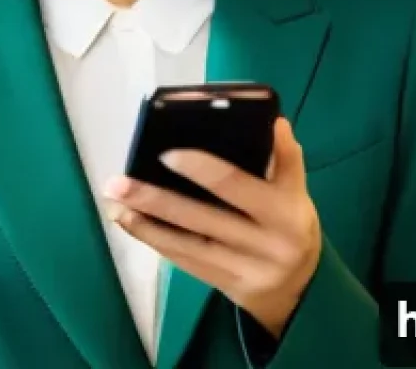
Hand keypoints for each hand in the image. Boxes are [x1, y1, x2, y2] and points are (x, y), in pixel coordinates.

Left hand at [103, 117, 320, 338]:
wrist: (300, 292)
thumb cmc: (291, 225)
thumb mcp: (298, 193)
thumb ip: (286, 159)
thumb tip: (274, 123)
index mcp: (284, 214)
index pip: (236, 185)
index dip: (201, 169)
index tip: (166, 153)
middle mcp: (263, 245)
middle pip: (201, 219)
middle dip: (155, 199)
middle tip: (119, 181)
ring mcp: (242, 271)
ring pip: (186, 245)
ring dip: (145, 223)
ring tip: (115, 202)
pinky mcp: (223, 286)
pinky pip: (184, 262)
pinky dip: (154, 241)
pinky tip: (130, 223)